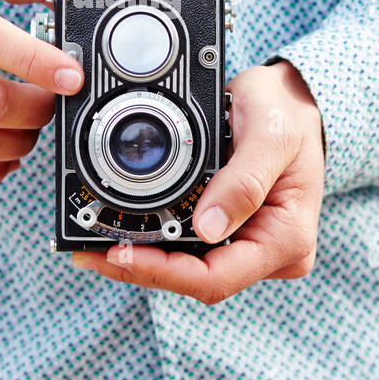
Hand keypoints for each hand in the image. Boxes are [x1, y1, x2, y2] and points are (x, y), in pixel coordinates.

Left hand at [72, 61, 324, 303]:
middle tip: (89, 250)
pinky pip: (187, 248)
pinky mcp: (230, 233)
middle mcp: (269, 252)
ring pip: (187, 269)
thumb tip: (208, 228)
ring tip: (93, 243)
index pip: (217, 278)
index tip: (119, 253)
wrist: (289, 100)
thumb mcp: (270, 134)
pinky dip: (153, 242)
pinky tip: (120, 233)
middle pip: (195, 279)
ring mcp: (248, 245)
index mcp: (286, 239)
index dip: (163, 272)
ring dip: (141, 259)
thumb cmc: (286, 113)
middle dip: (141, 268)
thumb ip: (244, 181)